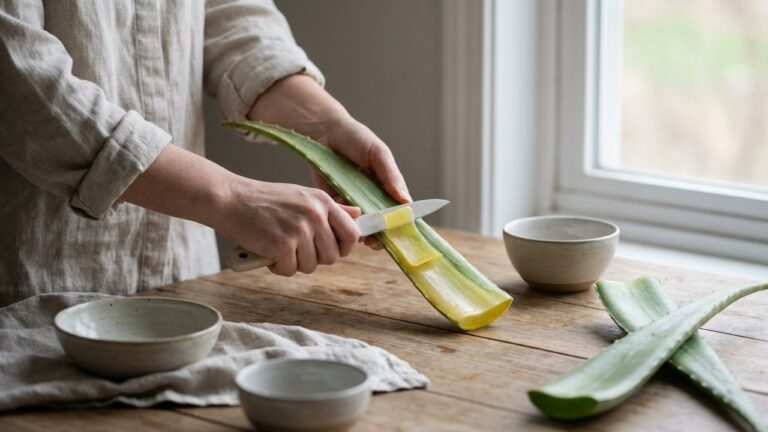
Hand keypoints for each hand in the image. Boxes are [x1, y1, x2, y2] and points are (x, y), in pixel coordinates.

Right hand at [218, 179, 360, 275]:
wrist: (229, 199)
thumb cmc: (264, 200)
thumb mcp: (302, 196)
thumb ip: (331, 209)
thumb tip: (359, 216)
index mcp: (322, 201)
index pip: (352, 234)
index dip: (344, 248)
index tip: (329, 249)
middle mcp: (314, 214)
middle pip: (333, 256)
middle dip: (315, 258)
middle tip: (295, 248)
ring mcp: (299, 230)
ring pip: (311, 266)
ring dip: (294, 263)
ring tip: (279, 247)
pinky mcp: (282, 245)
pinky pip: (290, 270)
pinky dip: (278, 267)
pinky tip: (267, 252)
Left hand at [248, 74, 410, 249]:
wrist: (324, 132)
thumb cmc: (356, 139)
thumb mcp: (378, 153)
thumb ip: (391, 176)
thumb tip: (406, 201)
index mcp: (388, 187)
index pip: (399, 212)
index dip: (400, 225)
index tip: (398, 235)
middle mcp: (372, 198)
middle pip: (380, 224)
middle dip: (379, 235)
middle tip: (375, 241)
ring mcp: (354, 202)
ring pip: (360, 225)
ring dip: (359, 231)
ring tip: (357, 232)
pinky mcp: (335, 203)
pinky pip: (341, 218)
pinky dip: (341, 220)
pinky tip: (340, 215)